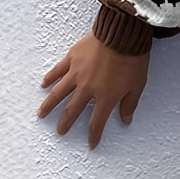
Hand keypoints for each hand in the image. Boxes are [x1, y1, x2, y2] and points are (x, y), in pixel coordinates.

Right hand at [37, 31, 149, 148]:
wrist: (122, 34)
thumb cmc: (133, 58)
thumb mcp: (137, 85)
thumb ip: (129, 104)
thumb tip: (126, 120)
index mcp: (105, 97)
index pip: (97, 122)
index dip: (94, 135)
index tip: (91, 144)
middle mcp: (88, 88)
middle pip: (72, 111)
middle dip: (65, 123)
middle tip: (60, 131)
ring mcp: (77, 73)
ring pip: (58, 93)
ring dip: (49, 105)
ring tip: (41, 114)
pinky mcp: (72, 58)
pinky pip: (57, 71)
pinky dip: (49, 78)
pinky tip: (43, 84)